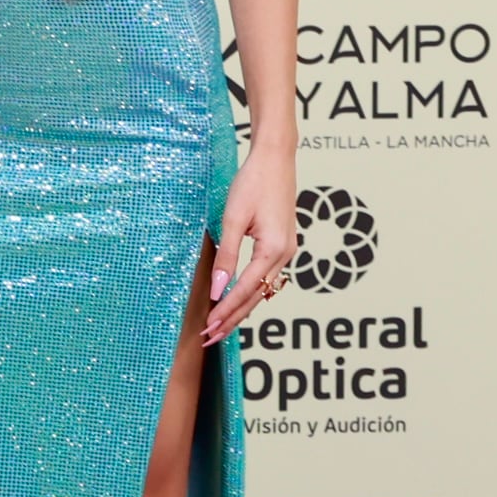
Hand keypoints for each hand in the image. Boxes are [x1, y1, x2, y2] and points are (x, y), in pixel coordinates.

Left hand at [202, 143, 296, 347]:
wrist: (275, 159)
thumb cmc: (253, 183)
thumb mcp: (233, 219)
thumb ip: (226, 255)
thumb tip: (218, 288)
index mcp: (274, 250)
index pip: (245, 290)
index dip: (226, 310)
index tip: (208, 327)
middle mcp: (285, 255)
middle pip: (257, 297)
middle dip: (233, 318)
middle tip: (210, 337)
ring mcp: (287, 251)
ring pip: (263, 290)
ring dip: (241, 308)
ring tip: (220, 326)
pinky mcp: (283, 245)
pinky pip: (267, 277)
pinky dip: (251, 292)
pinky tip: (238, 300)